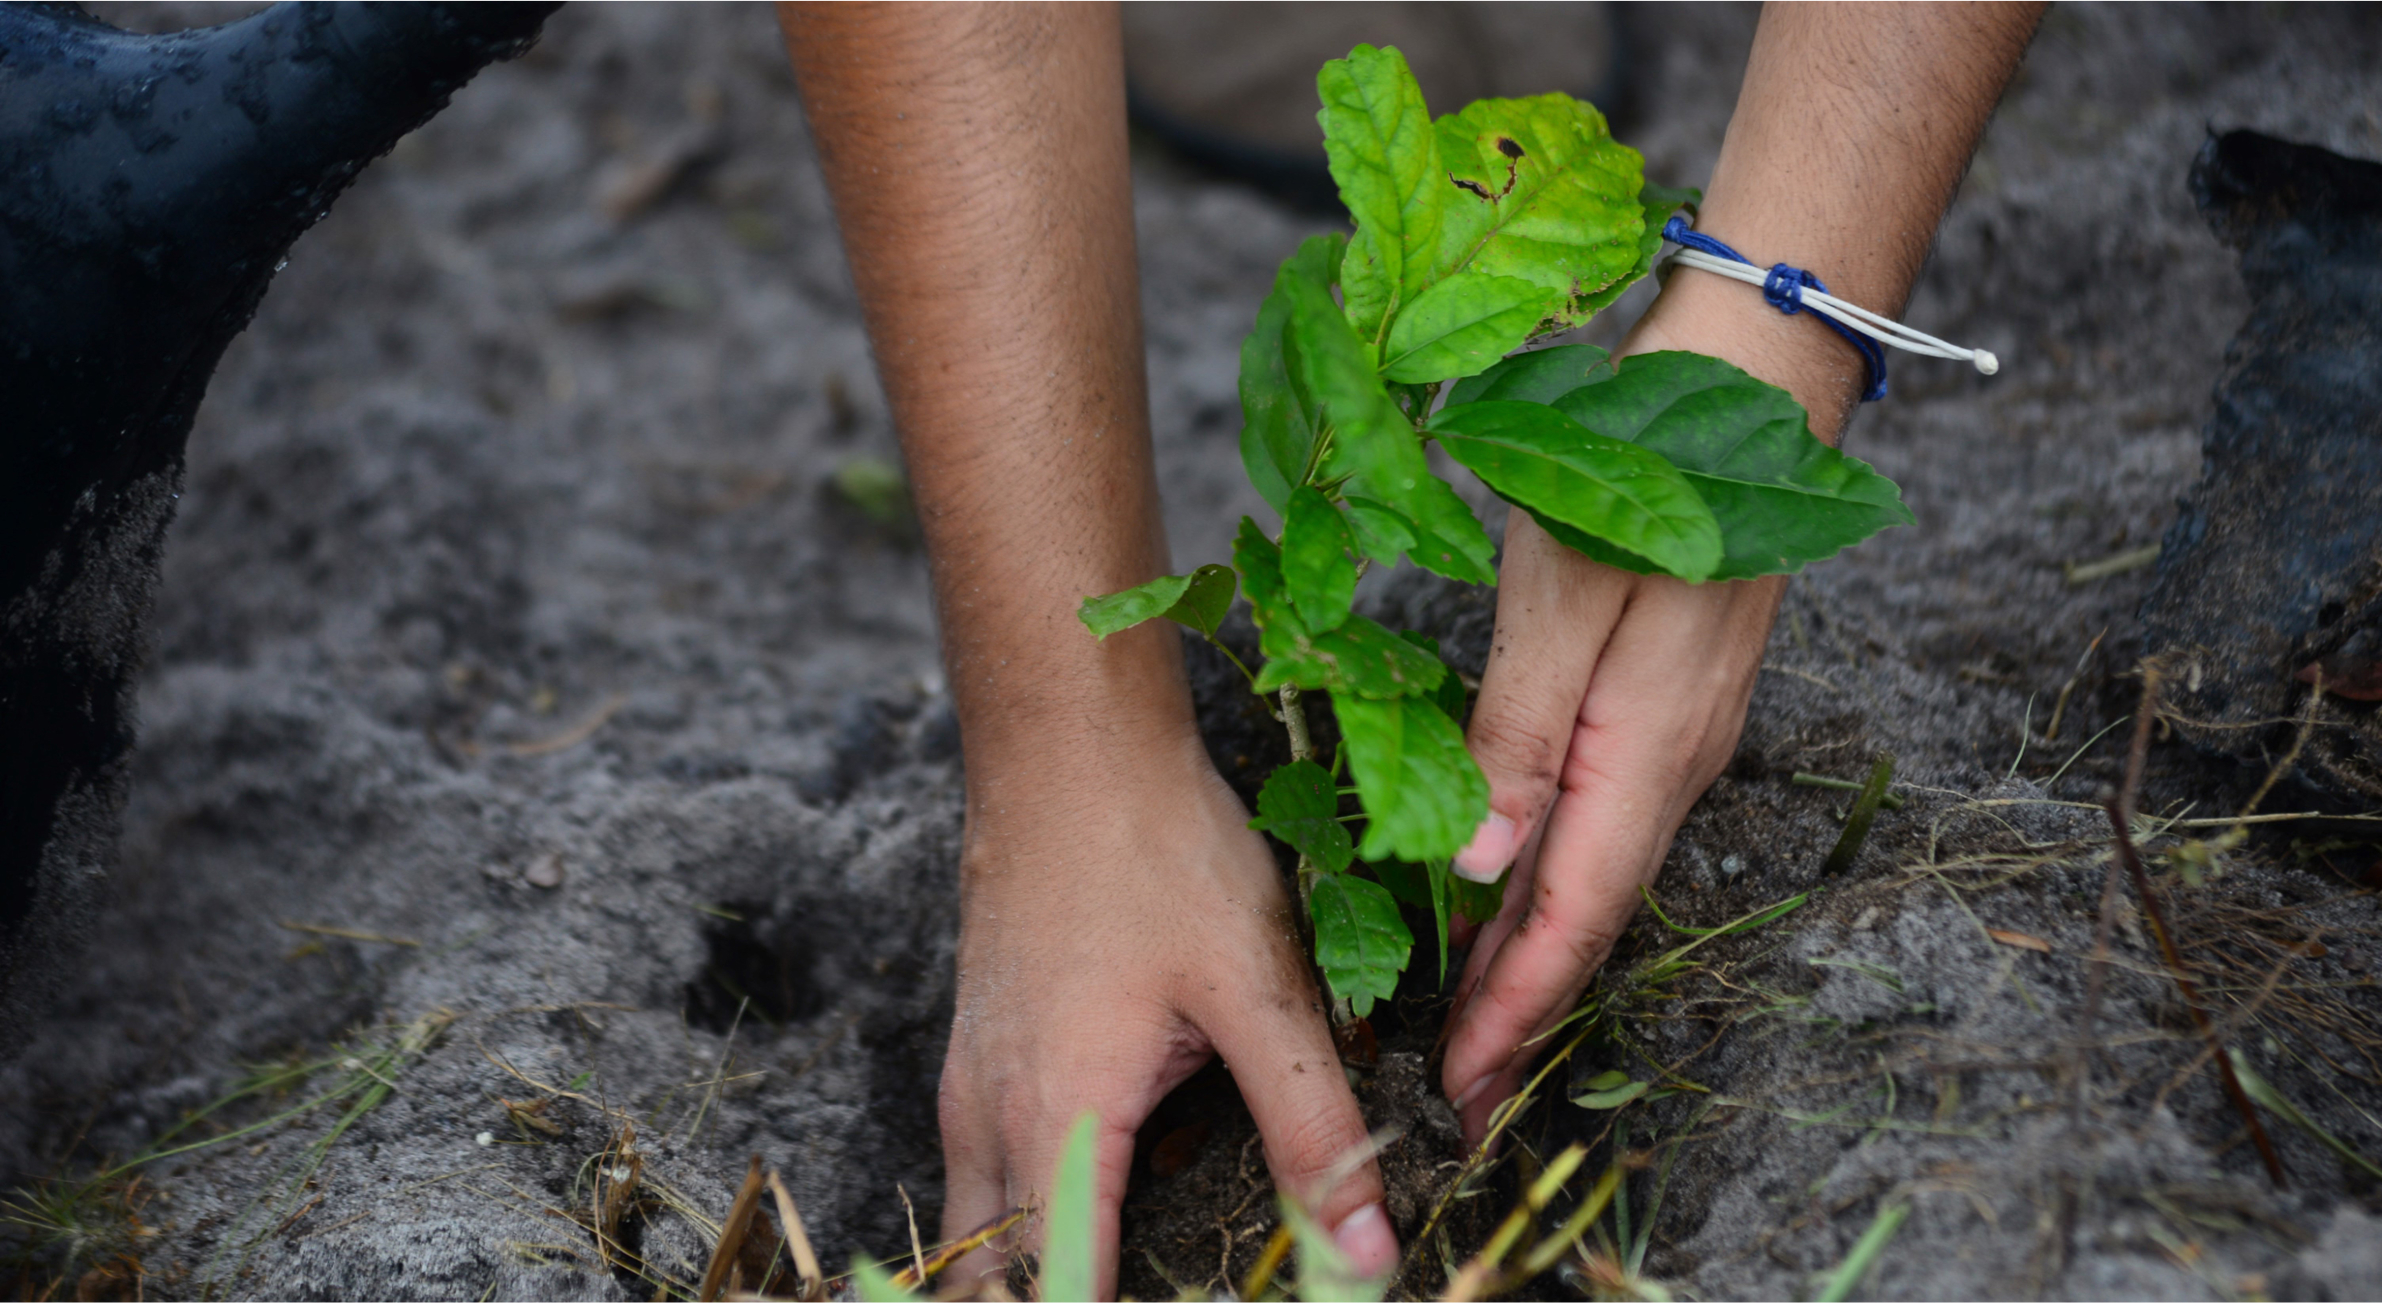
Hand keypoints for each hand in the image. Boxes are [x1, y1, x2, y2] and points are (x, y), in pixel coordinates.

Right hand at [937, 727, 1399, 1296]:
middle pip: (995, 1288)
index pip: (1056, 1299)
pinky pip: (983, 1176)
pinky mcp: (976, 1053)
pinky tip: (1108, 1200)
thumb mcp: (1257, 991)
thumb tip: (1365, 1253)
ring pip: (980, 1235)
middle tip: (1175, 1287)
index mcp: (1057, 1124)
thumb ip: (1313, 1128)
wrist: (1067, 745)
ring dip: (1037, 1272)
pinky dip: (1027, 1221)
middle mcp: (988, 1122)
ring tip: (1135, 1269)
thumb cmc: (1156, 850)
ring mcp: (968, 1086)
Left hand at [1437, 278, 1843, 1143]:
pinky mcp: (1668, 701)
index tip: (1460, 1092)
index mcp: (1647, 753)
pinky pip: (1603, 822)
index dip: (1514, 1011)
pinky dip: (1551, 880)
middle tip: (1454, 1092)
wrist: (1752, 381)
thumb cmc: (1640, 471)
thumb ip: (1519, 740)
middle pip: (1588, 915)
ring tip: (1468, 1019)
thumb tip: (1477, 870)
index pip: (1573, 919)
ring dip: (1532, 952)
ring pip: (1595, 873)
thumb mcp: (1559, 601)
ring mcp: (1679, 733)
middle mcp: (1674, 763)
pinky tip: (1508, 892)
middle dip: (1520, 1009)